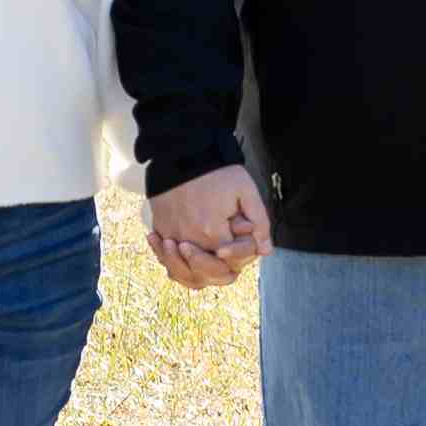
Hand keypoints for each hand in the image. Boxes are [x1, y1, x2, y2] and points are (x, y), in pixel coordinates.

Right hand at [146, 167, 271, 289]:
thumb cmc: (217, 171)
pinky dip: (170, 260)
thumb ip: (259, 222)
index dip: (238, 255)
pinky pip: (163, 256)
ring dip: (191, 270)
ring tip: (198, 257)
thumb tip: (265, 250)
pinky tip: (177, 253)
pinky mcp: (160, 228)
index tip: (237, 236)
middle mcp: (189, 239)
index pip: (229, 263)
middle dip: (215, 268)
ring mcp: (171, 235)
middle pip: (203, 273)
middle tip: (221, 254)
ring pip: (180, 271)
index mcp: (212, 233)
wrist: (183, 152)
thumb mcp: (246, 191)